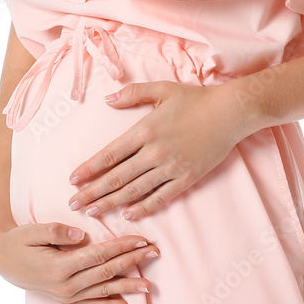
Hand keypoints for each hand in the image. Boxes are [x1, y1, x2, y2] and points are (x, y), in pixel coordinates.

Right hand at [0, 221, 159, 303]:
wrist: (1, 260)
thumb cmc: (18, 240)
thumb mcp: (33, 231)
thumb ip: (57, 231)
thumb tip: (81, 234)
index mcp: (59, 266)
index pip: (98, 255)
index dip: (121, 247)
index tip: (141, 240)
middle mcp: (65, 285)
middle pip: (106, 273)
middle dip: (132, 263)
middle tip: (154, 254)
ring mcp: (66, 296)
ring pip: (103, 291)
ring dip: (127, 287)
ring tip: (149, 285)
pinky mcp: (65, 300)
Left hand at [67, 80, 240, 221]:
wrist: (230, 113)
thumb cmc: (195, 98)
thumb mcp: (162, 89)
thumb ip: (132, 93)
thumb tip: (107, 99)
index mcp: (145, 129)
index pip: (110, 154)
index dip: (89, 169)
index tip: (73, 179)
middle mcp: (154, 152)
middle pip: (117, 177)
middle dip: (93, 192)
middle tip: (74, 204)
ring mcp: (171, 167)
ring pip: (134, 190)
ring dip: (111, 203)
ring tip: (93, 211)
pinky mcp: (187, 178)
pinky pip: (160, 197)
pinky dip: (143, 208)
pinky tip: (128, 214)